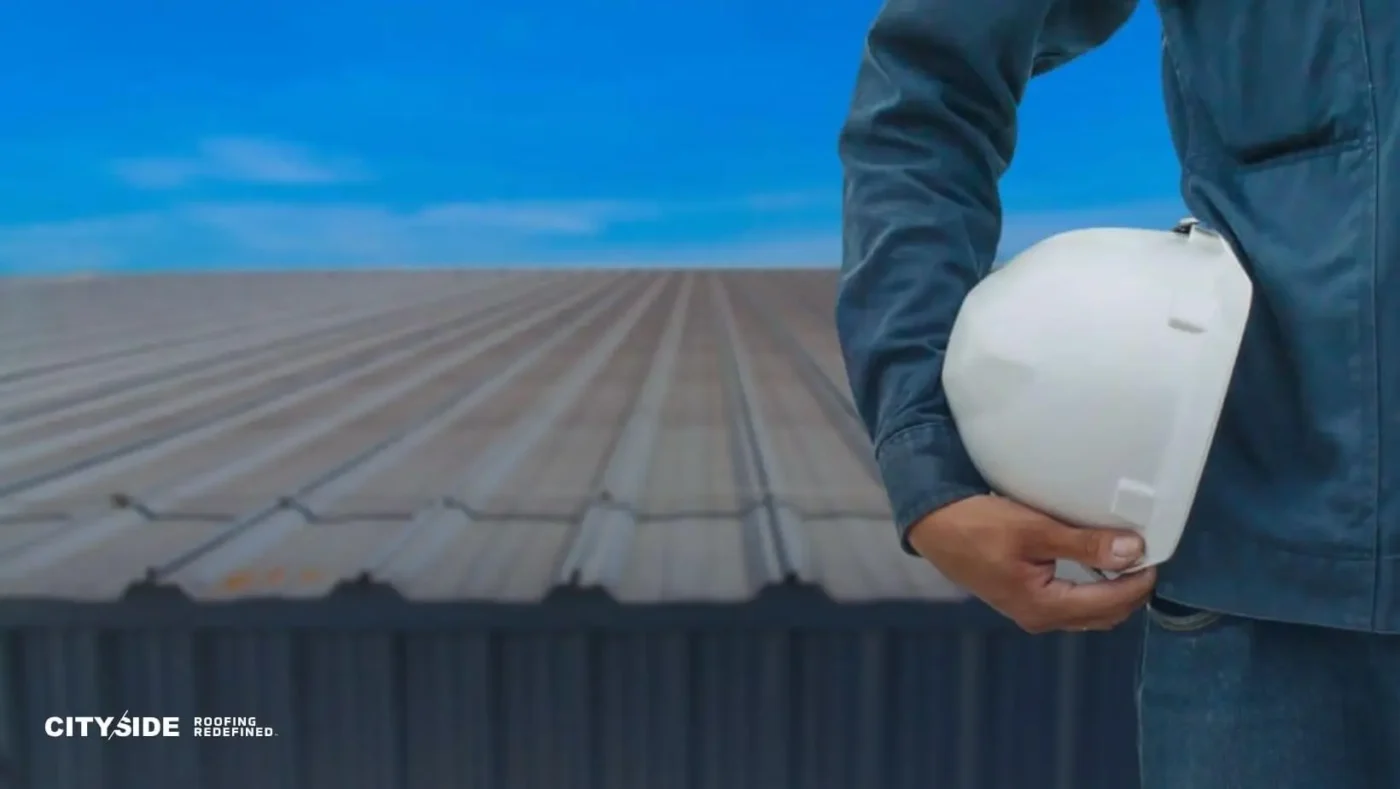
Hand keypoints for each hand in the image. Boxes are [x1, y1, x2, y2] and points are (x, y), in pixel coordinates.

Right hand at [908, 495, 1155, 632]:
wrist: (932, 525)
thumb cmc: (977, 525)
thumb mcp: (1034, 529)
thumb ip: (1085, 544)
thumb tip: (1132, 551)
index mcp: (1042, 606)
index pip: (1111, 603)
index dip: (1139, 582)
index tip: (1156, 554)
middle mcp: (1039, 617)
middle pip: (1104, 615)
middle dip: (1131, 590)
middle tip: (1147, 556)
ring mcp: (1030, 610)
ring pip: (1089, 611)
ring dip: (1113, 590)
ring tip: (1127, 558)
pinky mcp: (1023, 597)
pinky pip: (1072, 602)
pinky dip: (1092, 588)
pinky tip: (1096, 564)